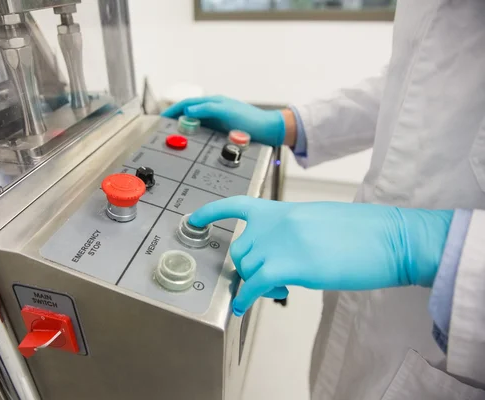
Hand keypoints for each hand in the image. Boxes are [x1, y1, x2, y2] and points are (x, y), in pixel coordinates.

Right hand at [161, 96, 285, 146]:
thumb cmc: (249, 119)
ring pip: (196, 124)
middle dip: (176, 120)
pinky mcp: (222, 132)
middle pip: (190, 114)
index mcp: (213, 102)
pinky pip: (204, 133)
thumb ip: (207, 109)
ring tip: (174, 139)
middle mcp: (214, 110)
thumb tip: (188, 110)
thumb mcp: (226, 111)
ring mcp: (218, 121)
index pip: (188, 103)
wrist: (268, 131)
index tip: (162, 119)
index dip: (174, 110)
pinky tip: (191, 145)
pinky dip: (195, 137)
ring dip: (185, 130)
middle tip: (164, 131)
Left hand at [189, 197, 452, 315]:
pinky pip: (253, 285)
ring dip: (256, 282)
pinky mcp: (291, 265)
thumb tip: (277, 250)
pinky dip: (244, 299)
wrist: (390, 238)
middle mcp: (276, 223)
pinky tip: (243, 308)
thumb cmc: (364, 232)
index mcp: (283, 209)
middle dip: (247, 267)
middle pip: (240, 249)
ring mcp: (281, 242)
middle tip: (269, 277)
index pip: (238, 205)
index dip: (211, 212)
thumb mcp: (318, 220)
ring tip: (282, 285)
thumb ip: (290, 230)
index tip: (193, 219)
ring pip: (247, 268)